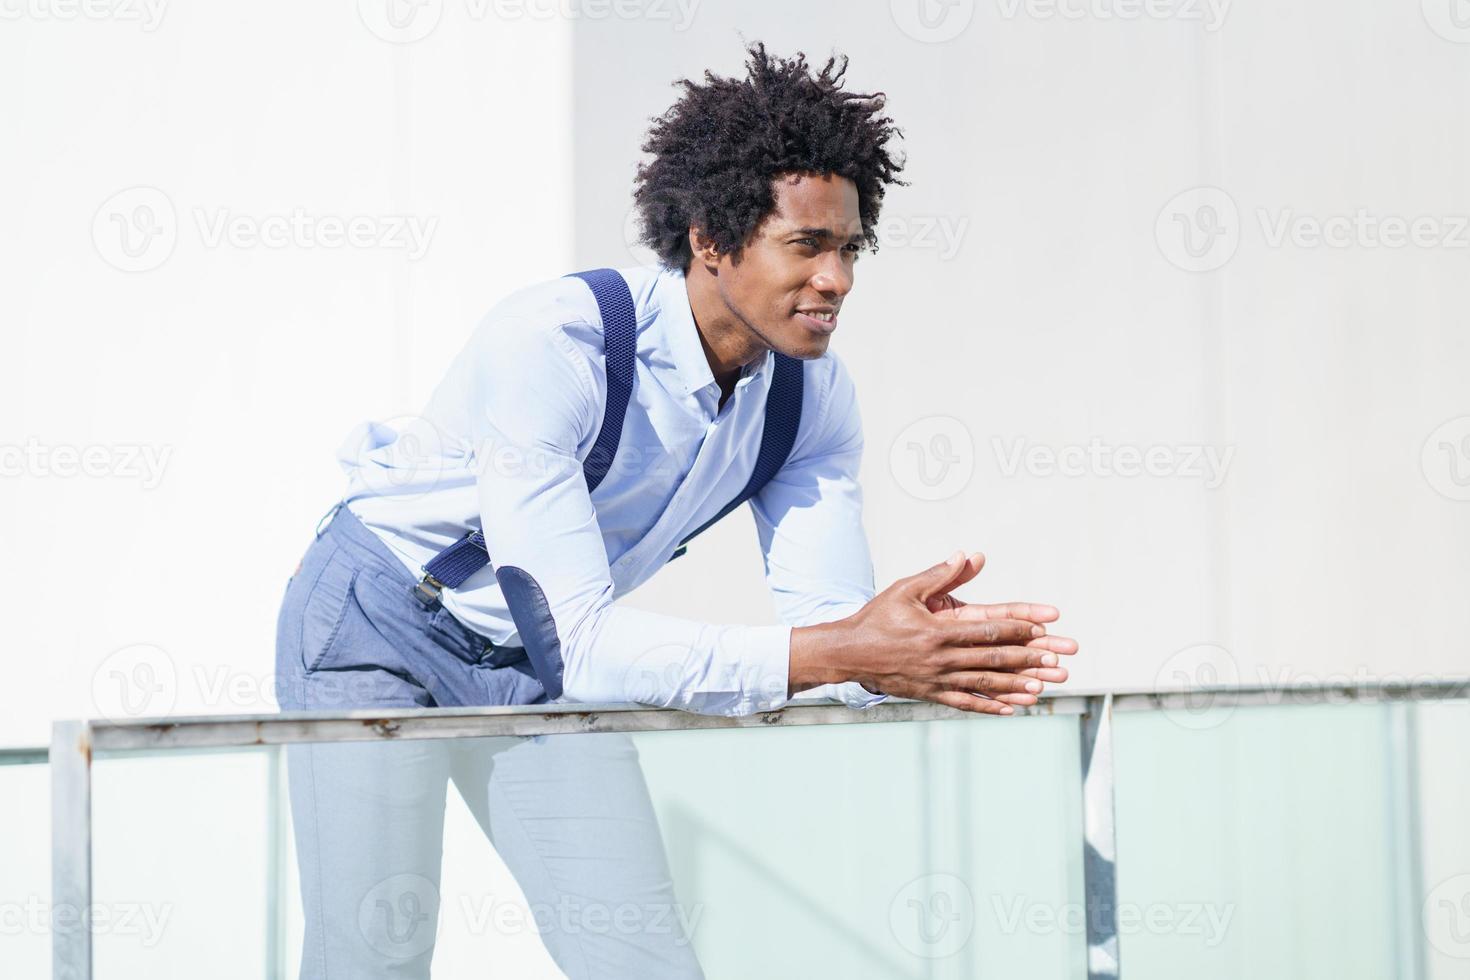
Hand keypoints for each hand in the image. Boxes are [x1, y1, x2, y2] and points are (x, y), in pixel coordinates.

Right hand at [789, 550, 1078, 715]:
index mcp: (937, 631)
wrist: (847, 653)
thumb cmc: (876, 617)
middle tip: (1058, 662)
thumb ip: (938, 574)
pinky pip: (966, 702)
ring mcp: (937, 680)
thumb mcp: (905, 590)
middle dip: (1029, 660)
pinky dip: (991, 706)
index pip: (987, 630)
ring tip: (1044, 688)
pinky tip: (1013, 709)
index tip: (1045, 628)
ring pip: (984, 684)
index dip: (1018, 629)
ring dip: (1017, 686)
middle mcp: (941, 658)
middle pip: (993, 660)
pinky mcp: (931, 694)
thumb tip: (968, 555)